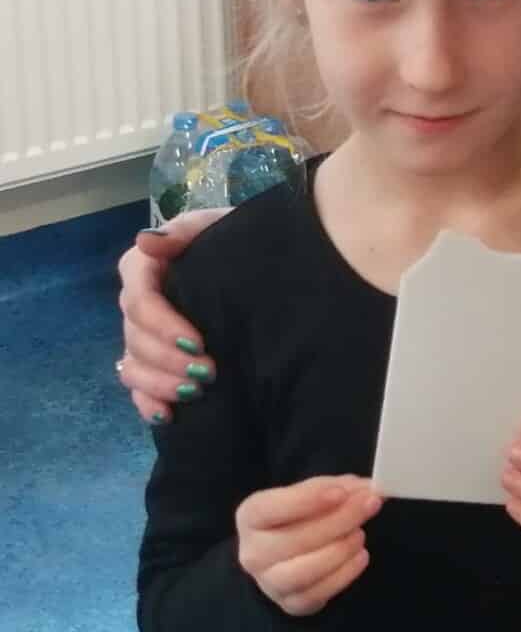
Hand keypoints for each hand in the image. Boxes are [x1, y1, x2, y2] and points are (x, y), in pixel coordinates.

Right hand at [116, 208, 227, 422]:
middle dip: (168, 359)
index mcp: (148, 268)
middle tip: (208, 372)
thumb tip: (146, 241)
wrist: (267, 264)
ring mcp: (147, 336)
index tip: (197, 340)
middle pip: (135, 337)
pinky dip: (148, 402)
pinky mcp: (157, 361)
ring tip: (196, 391)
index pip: (138, 298)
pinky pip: (138, 388)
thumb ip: (185, 230)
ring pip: (132, 366)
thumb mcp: (219, 225)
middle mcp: (141, 303)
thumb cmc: (241, 240)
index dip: (161, 323)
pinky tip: (168, 415)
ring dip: (160, 382)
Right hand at [237, 475, 382, 615]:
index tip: (341, 492)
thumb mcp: (315, 491)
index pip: (270, 508)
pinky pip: (317, 595)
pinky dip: (344, 575)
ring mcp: (268, 582)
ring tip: (361, 533)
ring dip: (340, 550)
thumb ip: (340, 487)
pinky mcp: (289, 603)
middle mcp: (253, 552)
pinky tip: (360, 555)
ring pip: (303, 572)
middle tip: (369, 505)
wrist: (286, 551)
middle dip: (339, 520)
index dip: (307, 500)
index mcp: (251, 516)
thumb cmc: (300, 514)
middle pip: (294, 540)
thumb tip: (368, 489)